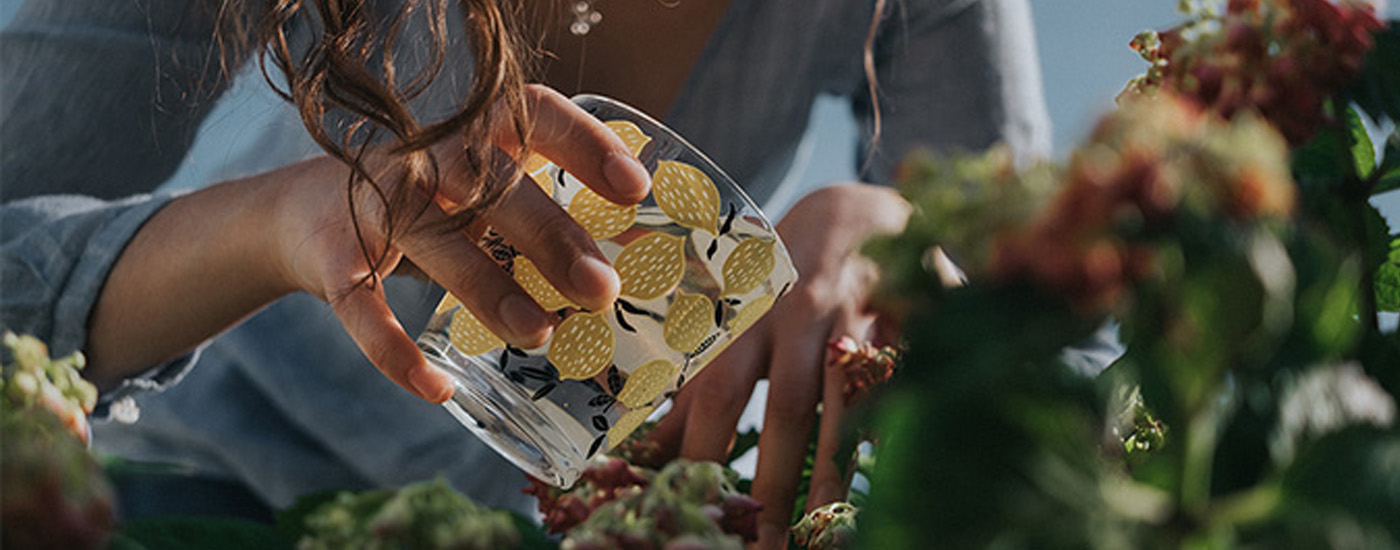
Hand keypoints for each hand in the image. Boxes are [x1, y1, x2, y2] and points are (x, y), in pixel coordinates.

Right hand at [86, 85, 650, 401]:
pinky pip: (362, 307)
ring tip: (539, 334)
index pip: (537, 118)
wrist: (299, 213)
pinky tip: (437, 388)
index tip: (635, 188)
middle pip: (491, 183)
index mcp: (477, 136)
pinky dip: (395, 351)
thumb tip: (638, 262)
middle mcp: (428, 160)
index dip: (586, 146)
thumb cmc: (428, 206)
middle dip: (550, 236)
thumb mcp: (485, 197)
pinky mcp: (333, 258)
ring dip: (488, 290)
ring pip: (434, 242)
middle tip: (601, 289)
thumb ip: (547, 216)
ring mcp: (376, 206)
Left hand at [650, 184, 910, 548]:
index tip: (690, 508)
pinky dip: (898, 429)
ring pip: (851, 401)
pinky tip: (889, 478)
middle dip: (773, 481)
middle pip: (786, 406)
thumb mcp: (730, 319)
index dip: (702, 450)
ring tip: (823, 532)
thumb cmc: (781, 277)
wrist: (860, 208)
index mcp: (743, 315)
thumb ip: (693, 385)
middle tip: (761, 545)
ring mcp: (862, 316)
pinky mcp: (913, 318)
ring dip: (836, 470)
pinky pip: (908, 382)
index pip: (717, 392)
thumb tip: (638, 452)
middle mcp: (799, 315)